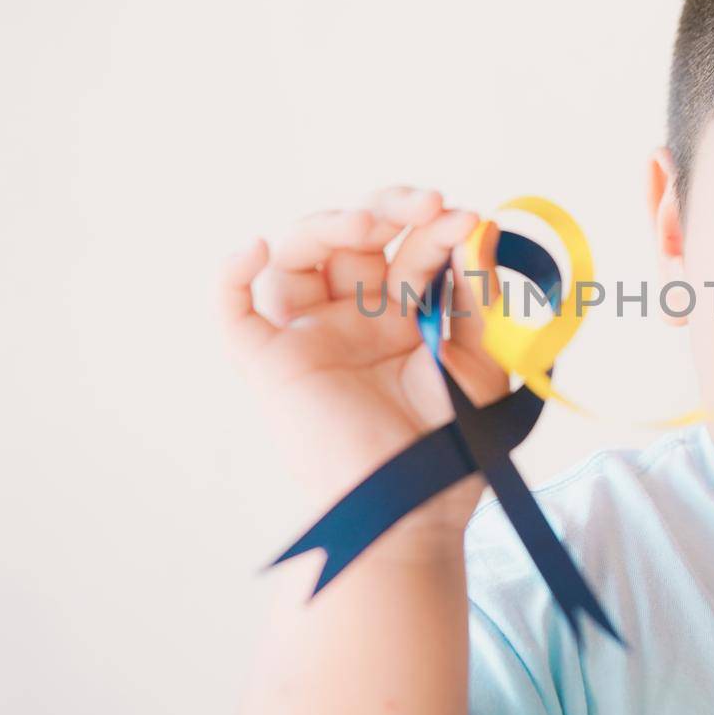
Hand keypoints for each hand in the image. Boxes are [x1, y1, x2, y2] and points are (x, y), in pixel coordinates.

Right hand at [217, 186, 509, 543]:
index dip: (435, 228)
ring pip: (296, 256)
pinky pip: (234, 312)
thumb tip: (480, 225)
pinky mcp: (271, 364)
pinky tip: (254, 247)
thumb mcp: (482, 357)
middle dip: (387, 209)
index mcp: (405, 313)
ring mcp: (310, 335)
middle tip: (426, 204)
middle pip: (351, 237)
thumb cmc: (453, 443)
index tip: (467, 221)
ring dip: (327, 225)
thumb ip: (476, 294)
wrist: (419, 510)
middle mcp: (354, 317)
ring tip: (368, 225)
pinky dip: (232, 274)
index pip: (409, 246)